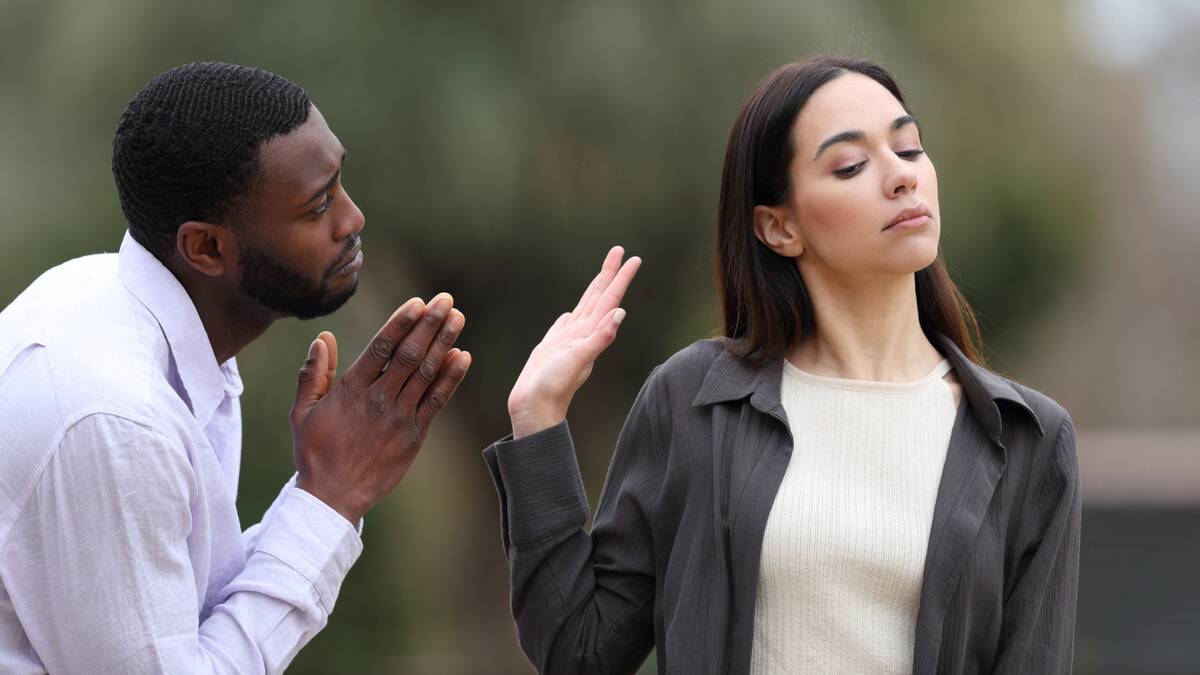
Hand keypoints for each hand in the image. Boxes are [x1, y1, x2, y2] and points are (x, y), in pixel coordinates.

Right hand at [290, 293, 471, 522]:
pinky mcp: (414, 435)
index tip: (417, 303)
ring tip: (458, 318)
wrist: (332, 496)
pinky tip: (463, 357)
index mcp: (351, 389)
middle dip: (429, 324)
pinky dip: (451, 379)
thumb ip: (313, 374)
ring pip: (426, 373)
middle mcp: (378, 399)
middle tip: (446, 300)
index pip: (381, 347)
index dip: (401, 323)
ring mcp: (399, 417)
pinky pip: (436, 402)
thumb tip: (323, 338)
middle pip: (409, 354)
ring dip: (444, 343)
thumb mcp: (303, 412)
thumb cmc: (315, 452)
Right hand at [507, 247, 639, 438]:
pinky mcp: (553, 348)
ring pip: (584, 308)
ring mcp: (568, 341)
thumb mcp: (579, 361)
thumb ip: (599, 339)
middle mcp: (583, 334)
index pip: (610, 299)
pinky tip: (571, 313)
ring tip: (602, 274)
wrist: (534, 410)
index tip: (632, 258)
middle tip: (620, 251)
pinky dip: (571, 315)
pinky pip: (565, 326)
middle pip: (600, 297)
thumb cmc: (554, 388)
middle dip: (610, 274)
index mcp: (590, 334)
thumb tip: (619, 315)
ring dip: (594, 290)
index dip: (620, 278)